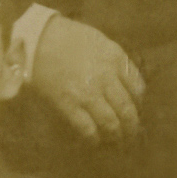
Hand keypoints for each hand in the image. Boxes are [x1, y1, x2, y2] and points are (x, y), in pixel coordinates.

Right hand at [27, 15, 147, 141]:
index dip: (139, 103)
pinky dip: (94, 138)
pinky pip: (87, 128)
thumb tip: (126, 83)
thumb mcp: (101, 42)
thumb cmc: (68, 38)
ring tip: (117, 140)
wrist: (37, 39)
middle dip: (132, 125)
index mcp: (115, 59)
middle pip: (127, 109)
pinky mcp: (68, 104)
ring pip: (110, 122)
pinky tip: (95, 140)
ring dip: (116, 135)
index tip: (136, 110)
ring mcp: (87, 92)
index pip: (137, 88)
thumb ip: (116, 62)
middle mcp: (105, 77)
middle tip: (132, 133)